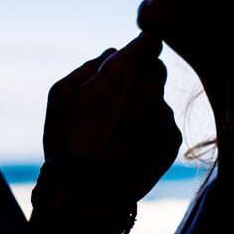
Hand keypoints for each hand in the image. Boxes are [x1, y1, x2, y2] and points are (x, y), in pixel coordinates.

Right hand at [43, 32, 181, 203]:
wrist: (88, 193)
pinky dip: (150, 132)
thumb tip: (111, 55)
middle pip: (156, 68)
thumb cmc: (69, 141)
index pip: (150, 41)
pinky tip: (128, 148)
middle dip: (140, 76)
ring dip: (144, 107)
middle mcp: (150, 89)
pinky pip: (163, 125)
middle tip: (117, 99)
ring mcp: (164, 116)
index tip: (133, 55)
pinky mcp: (172, 140)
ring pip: (158, 99)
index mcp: (124, 72)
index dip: (141, 46)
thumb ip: (90, 66)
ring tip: (117, 132)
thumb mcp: (62, 94)